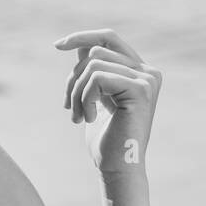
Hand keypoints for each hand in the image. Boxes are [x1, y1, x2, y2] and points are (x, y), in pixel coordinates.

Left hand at [56, 29, 161, 175]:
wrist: (116, 168)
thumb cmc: (105, 139)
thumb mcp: (95, 98)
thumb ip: (93, 72)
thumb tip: (81, 45)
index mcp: (139, 72)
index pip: (108, 38)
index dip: (82, 37)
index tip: (57, 45)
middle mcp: (148, 72)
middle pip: (95, 51)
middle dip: (73, 78)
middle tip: (68, 108)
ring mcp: (147, 79)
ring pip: (93, 63)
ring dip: (76, 92)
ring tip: (77, 117)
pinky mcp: (141, 89)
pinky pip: (97, 77)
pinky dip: (84, 97)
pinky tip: (88, 118)